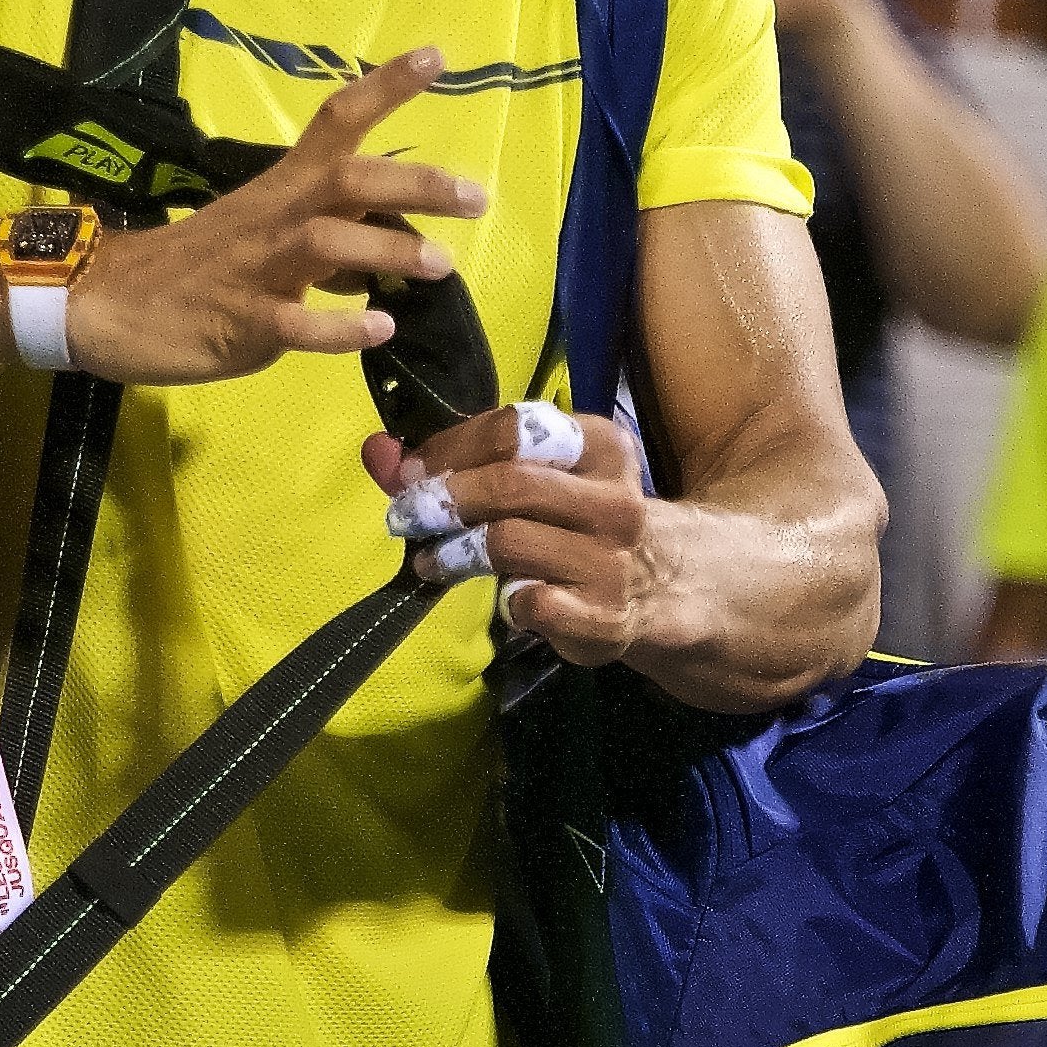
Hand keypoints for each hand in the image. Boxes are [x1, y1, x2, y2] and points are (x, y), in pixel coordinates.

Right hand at [63, 49, 483, 386]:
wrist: (103, 302)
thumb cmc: (195, 268)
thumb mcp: (261, 235)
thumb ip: (327, 234)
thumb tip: (392, 246)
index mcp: (281, 188)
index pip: (336, 121)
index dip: (386, 88)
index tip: (436, 57)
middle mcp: (274, 217)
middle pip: (348, 179)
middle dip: (415, 182)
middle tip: (476, 197)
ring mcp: (255, 268)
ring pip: (327, 244)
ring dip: (389, 251)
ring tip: (441, 267)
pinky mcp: (240, 322)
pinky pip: (295, 322)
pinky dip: (341, 327)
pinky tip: (378, 331)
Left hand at [364, 401, 701, 666]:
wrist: (671, 588)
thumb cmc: (584, 522)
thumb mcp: (544, 477)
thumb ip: (460, 461)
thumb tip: (376, 451)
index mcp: (600, 446)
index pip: (514, 429)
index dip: (450, 448)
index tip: (410, 470)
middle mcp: (613, 498)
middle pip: (510, 484)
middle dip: (444, 498)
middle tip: (405, 517)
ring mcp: (611, 560)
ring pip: (510, 543)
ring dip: (455, 553)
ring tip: (433, 562)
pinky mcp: (603, 617)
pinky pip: (532, 604)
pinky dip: (505, 601)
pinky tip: (502, 600)